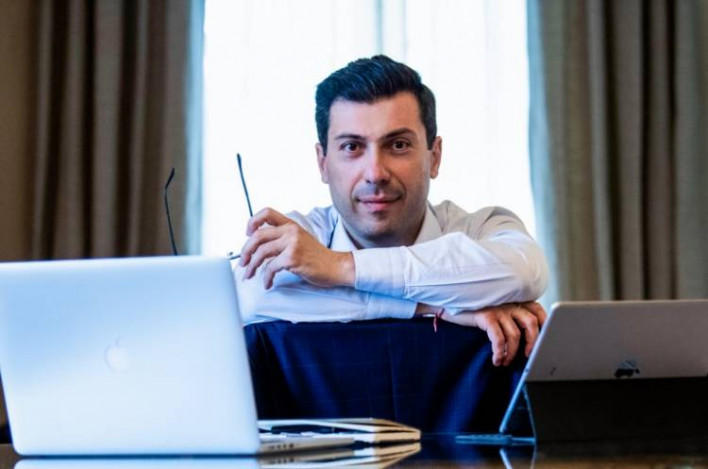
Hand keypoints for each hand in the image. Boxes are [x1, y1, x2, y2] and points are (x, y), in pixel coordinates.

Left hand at [240, 208, 354, 288]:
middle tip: (243, 262)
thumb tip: (260, 246)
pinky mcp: (292, 259)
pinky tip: (267, 283)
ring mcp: (292, 244)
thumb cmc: (318, 257)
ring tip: (249, 275)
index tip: (247, 234)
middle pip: (257, 235)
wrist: (336, 266)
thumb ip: (283, 237)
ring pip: (261, 252)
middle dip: (246, 250)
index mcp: (291, 224)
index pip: (266, 212)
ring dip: (252, 266)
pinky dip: (266, 278)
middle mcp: (291, 231)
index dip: (252, 222)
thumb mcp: (301, 239)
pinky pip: (270, 268)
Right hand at [440, 302, 546, 366]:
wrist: (447, 302)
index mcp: (514, 298)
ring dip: (512, 353)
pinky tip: (496, 360)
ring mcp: (497, 308)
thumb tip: (525, 340)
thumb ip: (509, 316)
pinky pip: (498, 338)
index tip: (545, 340)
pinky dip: (499, 352)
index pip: (537, 309)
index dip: (544, 324)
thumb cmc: (472, 309)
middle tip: (528, 356)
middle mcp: (508, 301)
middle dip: (532, 343)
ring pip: (515, 334)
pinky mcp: (486, 315)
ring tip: (504, 361)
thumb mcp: (495, 309)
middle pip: (531, 322)